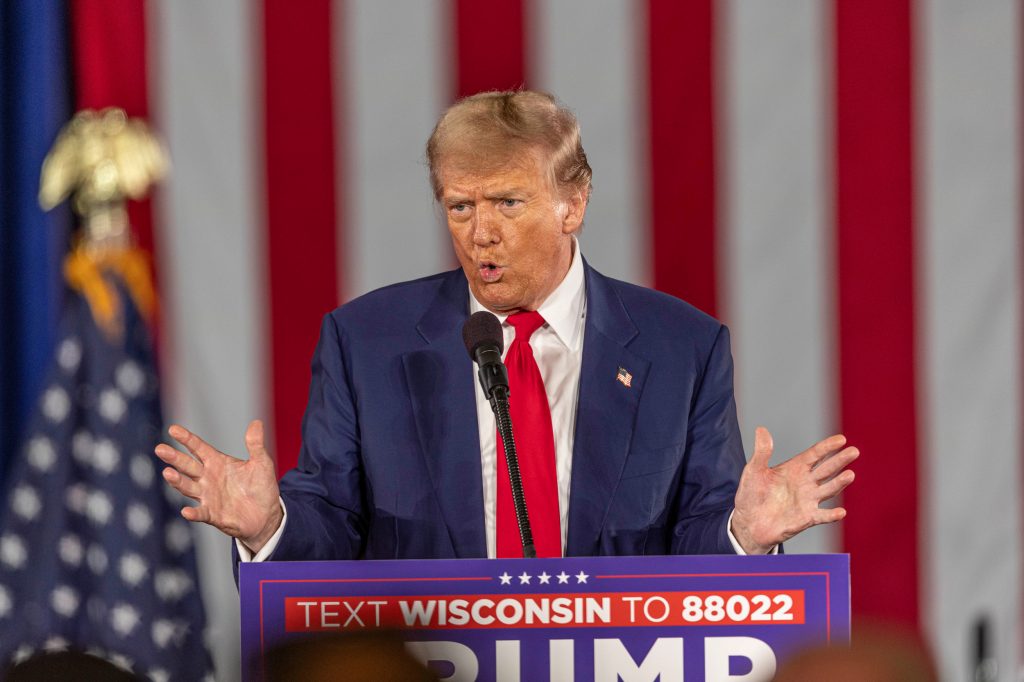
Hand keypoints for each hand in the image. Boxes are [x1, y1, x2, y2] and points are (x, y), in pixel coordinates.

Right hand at [155, 420, 282, 553]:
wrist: (266, 514)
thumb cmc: (261, 487)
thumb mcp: (261, 463)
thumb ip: (255, 444)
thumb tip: (256, 422)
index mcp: (217, 462)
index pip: (199, 448)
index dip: (187, 439)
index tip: (173, 429)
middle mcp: (208, 478)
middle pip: (188, 466)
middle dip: (174, 457)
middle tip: (160, 449)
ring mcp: (208, 496)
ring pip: (188, 487)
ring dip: (177, 481)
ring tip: (167, 473)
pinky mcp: (212, 514)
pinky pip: (201, 513)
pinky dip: (193, 513)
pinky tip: (186, 511)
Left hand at [731, 427, 857, 554]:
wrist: (749, 522)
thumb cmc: (752, 494)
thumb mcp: (754, 470)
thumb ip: (762, 452)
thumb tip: (761, 429)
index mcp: (795, 468)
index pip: (815, 454)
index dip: (827, 447)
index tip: (841, 439)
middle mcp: (806, 483)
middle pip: (827, 469)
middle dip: (840, 460)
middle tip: (854, 451)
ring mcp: (808, 500)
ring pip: (828, 490)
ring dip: (839, 483)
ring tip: (850, 474)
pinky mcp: (806, 518)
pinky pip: (822, 516)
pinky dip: (831, 515)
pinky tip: (841, 512)